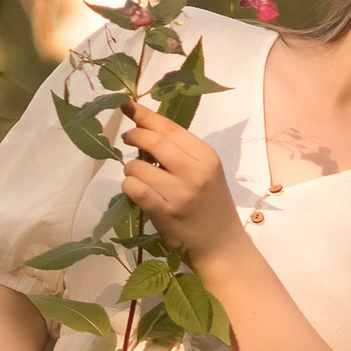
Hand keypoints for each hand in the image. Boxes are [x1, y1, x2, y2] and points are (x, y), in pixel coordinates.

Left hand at [119, 99, 243, 277]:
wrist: (222, 246)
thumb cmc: (211, 206)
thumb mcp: (206, 172)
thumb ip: (182, 152)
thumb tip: (146, 129)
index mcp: (207, 157)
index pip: (170, 128)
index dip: (145, 115)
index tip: (127, 105)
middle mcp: (195, 172)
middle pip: (153, 142)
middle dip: (134, 136)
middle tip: (127, 138)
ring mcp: (180, 193)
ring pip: (137, 167)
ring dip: (131, 170)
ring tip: (139, 177)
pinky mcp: (165, 212)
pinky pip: (134, 189)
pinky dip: (129, 187)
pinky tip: (135, 190)